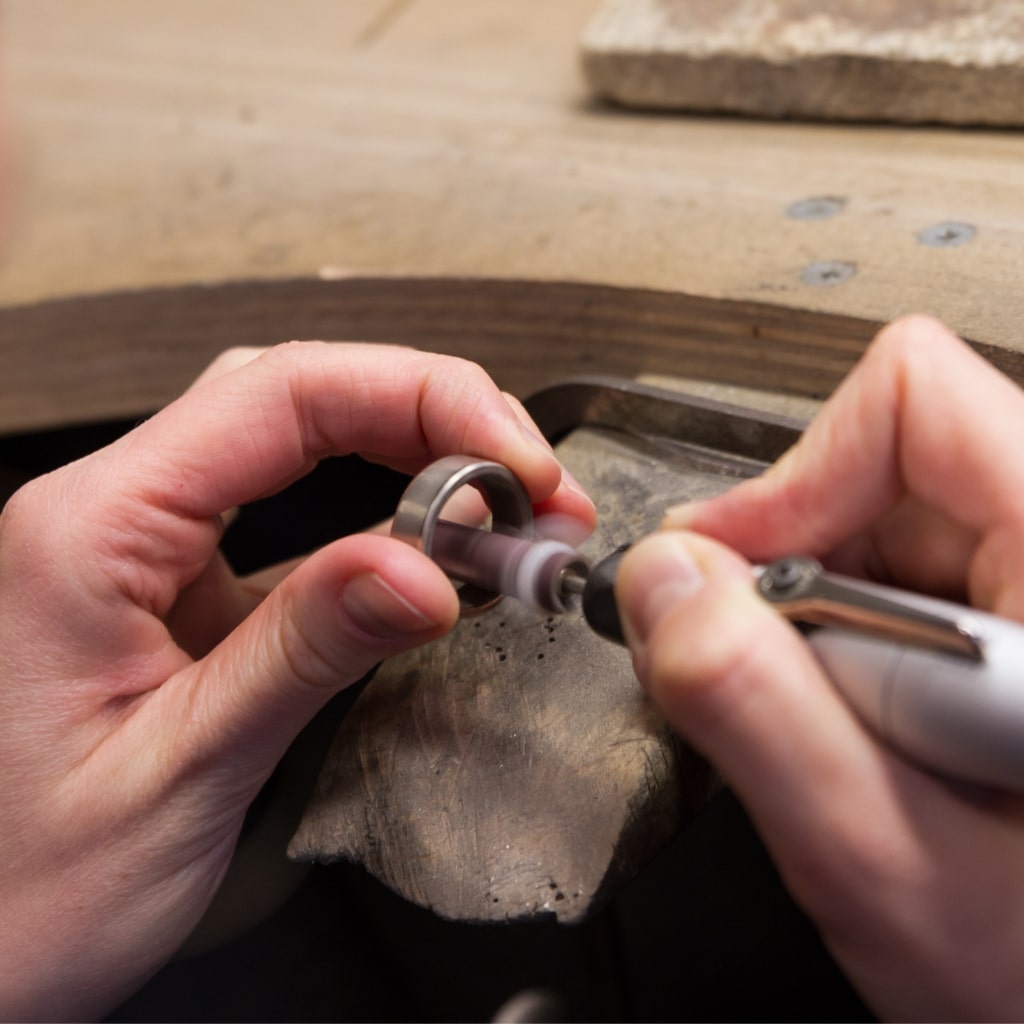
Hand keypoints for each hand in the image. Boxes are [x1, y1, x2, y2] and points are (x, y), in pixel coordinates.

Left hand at [0, 341, 594, 1020]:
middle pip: (293, 396)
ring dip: (410, 453)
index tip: (517, 463)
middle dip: (430, 416)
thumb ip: (303, 651)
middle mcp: (113, 512)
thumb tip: (426, 570)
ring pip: (295, 439)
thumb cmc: (21, 890)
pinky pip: (289, 511)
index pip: (280, 396)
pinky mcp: (179, 583)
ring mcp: (145, 543)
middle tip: (531, 480)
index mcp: (91, 528)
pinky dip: (377, 511)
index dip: (420, 404)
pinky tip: (433, 541)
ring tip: (502, 505)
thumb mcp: (181, 773)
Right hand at [615, 316, 1023, 1019]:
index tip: (729, 568)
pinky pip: (902, 565)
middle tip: (751, 657)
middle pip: (890, 455)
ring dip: (811, 601)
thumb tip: (663, 581)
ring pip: (886, 512)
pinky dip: (839, 626)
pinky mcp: (1017, 616)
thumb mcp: (876, 855)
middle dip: (788, 552)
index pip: (918, 403)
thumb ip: (757, 711)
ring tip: (821, 708)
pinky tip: (851, 709)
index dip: (798, 472)